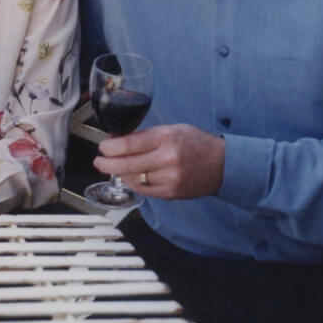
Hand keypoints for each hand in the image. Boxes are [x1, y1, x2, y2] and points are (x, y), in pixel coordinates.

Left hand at [93, 123, 224, 199]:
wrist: (223, 165)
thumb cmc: (196, 143)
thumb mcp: (171, 130)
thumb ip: (144, 135)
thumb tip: (116, 140)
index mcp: (166, 138)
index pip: (128, 144)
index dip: (109, 147)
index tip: (102, 147)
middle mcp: (168, 159)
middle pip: (126, 165)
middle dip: (106, 164)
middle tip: (98, 162)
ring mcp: (170, 178)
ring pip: (133, 179)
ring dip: (120, 174)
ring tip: (116, 167)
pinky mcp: (171, 193)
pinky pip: (143, 190)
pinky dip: (133, 183)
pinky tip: (131, 177)